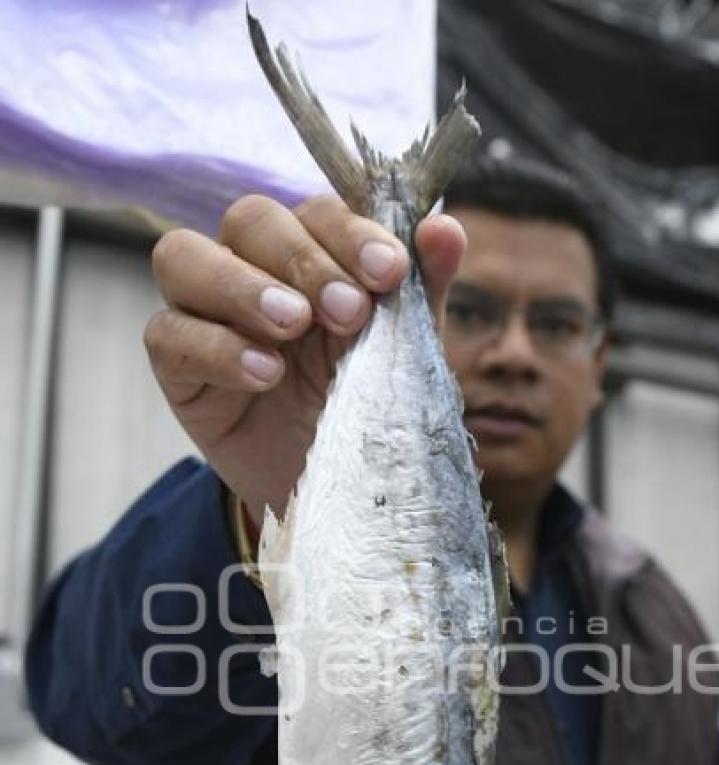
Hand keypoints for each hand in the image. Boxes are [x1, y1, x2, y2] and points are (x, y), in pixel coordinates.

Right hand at [144, 194, 466, 528]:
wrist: (337, 494)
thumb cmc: (365, 411)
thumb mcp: (403, 355)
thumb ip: (421, 290)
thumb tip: (444, 226)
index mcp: (312, 256)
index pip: (316, 212)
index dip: (350, 232)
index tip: (389, 272)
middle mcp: (252, 269)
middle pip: (249, 220)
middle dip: (303, 260)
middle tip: (348, 312)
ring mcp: (204, 313)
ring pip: (184, 256)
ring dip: (243, 285)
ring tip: (292, 327)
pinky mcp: (176, 366)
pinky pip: (168, 334)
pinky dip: (215, 347)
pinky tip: (263, 374)